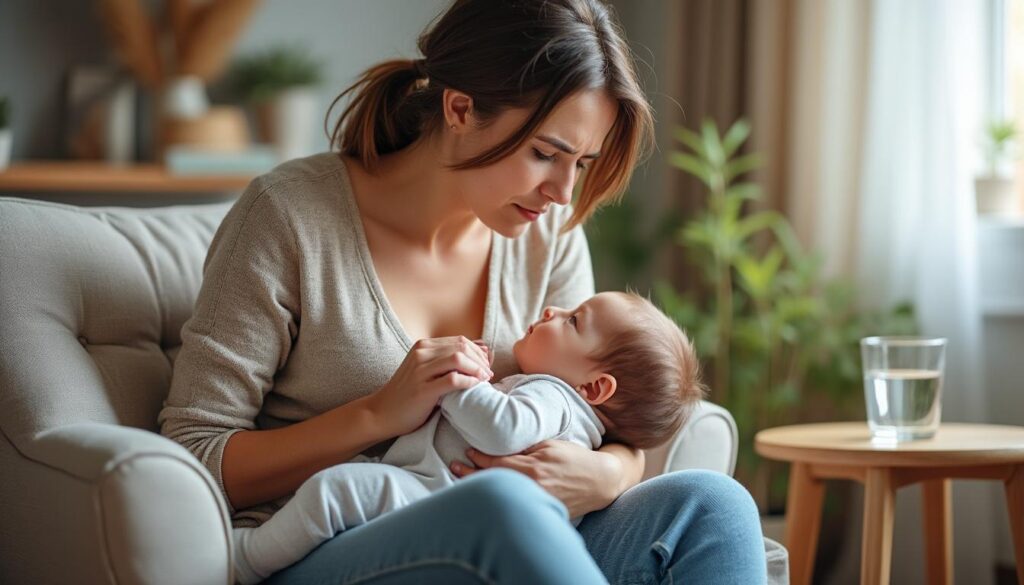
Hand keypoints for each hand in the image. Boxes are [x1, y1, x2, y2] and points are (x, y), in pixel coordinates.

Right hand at [368, 336, 493, 436]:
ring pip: (458, 359)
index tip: (486, 366)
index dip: (478, 352)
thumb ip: (448, 360)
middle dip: (480, 360)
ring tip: (484, 380)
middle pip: (462, 347)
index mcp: (423, 346)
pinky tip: (476, 387)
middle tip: (488, 375)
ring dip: (477, 369)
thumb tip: (482, 350)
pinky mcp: (422, 389)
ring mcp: (420, 371)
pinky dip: (469, 382)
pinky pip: (453, 380)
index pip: (460, 341)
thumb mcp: (426, 370)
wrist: (381, 413)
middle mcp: (421, 354)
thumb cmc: (408, 393)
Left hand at [451, 440, 623, 516]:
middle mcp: (532, 485)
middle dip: (470, 473)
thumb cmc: (574, 458)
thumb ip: (525, 448)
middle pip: (493, 479)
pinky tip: (488, 494)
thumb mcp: (549, 445)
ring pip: (501, 492)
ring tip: (462, 479)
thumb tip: (502, 446)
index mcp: (532, 466)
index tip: (467, 451)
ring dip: (480, 486)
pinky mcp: (541, 509)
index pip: (497, 462)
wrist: (599, 480)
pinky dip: (500, 497)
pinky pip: (515, 503)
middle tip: (454, 466)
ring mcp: (535, 500)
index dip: (479, 457)